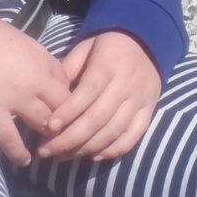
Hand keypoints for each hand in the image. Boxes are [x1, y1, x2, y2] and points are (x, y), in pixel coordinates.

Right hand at [0, 0, 70, 165]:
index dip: (65, 98)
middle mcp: (35, 76)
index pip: (67, 84)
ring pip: (45, 123)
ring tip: (47, 147)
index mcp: (41, 55)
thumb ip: (32, 60)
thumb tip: (41, 79)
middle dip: (65, 120)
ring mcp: (14, 95)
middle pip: (64, 106)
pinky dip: (19, 153)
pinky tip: (24, 160)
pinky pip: (11, 140)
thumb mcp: (15, 39)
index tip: (60, 109)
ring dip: (47, 136)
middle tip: (61, 133)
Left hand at [38, 30, 161, 161]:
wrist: (146, 40)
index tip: (49, 127)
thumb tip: (49, 98)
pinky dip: (113, 150)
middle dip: (70, 138)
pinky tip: (93, 155)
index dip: (68, 112)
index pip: (88, 92)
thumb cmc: (107, 46)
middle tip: (47, 150)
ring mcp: (141, 99)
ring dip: (87, 148)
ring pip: (114, 131)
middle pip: (98, 117)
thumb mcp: (85, 48)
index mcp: (109, 65)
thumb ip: (68, 70)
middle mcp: (127, 84)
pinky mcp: (150, 109)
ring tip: (64, 156)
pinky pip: (133, 136)